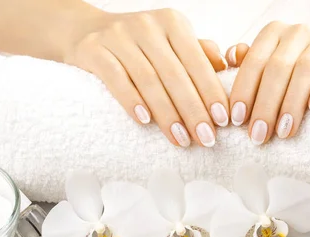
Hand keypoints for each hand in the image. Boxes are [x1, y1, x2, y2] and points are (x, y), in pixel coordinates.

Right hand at [65, 9, 228, 147]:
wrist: (85, 30)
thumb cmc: (139, 45)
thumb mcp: (170, 42)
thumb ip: (197, 53)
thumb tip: (224, 66)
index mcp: (172, 23)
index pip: (196, 61)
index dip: (211, 92)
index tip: (223, 121)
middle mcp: (147, 25)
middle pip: (175, 75)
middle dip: (193, 111)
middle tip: (206, 139)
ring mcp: (118, 36)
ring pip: (148, 80)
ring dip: (167, 114)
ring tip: (181, 140)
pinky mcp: (94, 49)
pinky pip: (116, 79)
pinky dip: (132, 101)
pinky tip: (145, 121)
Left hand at [225, 23, 309, 144]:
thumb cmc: (297, 75)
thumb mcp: (271, 70)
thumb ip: (249, 65)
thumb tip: (230, 59)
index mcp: (274, 34)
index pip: (254, 62)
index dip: (244, 91)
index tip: (236, 121)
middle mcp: (298, 31)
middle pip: (277, 67)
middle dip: (265, 106)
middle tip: (258, 136)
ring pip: (304, 69)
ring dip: (291, 104)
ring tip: (284, 132)